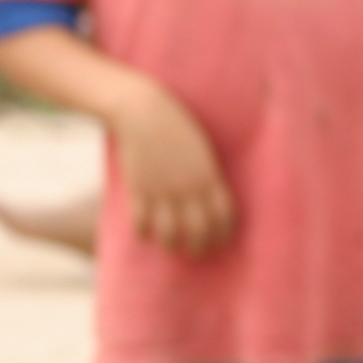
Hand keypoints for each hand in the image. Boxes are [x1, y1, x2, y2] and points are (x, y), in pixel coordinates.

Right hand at [106, 78, 235, 255]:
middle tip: (197, 251)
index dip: (223, 233)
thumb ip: (205, 173)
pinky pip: (142, 220)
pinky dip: (143, 232)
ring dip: (172, 243)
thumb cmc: (174, 124)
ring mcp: (163, 189)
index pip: (223, 215)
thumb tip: (206, 194)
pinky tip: (144, 234)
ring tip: (170, 245)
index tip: (220, 241)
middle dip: (200, 246)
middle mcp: (188, 187)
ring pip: (171, 231)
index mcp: (208, 175)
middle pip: (199, 229)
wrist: (142, 110)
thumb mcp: (199, 148)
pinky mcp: (139, 188)